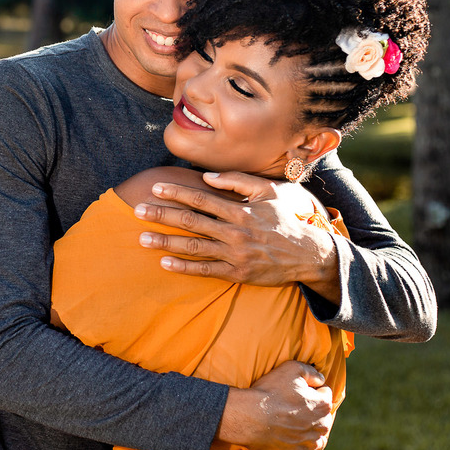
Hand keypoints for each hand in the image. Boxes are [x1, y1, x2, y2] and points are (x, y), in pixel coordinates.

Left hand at [134, 171, 339, 297]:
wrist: (312, 255)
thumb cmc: (289, 219)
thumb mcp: (271, 192)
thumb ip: (238, 181)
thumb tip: (207, 176)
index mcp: (241, 210)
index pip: (201, 199)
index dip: (175, 192)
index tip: (154, 188)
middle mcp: (235, 232)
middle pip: (191, 221)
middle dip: (162, 215)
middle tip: (137, 210)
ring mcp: (235, 254)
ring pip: (194, 247)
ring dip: (166, 243)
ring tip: (142, 239)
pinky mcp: (237, 273)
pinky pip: (206, 271)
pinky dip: (184, 268)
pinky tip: (164, 264)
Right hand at [217, 361, 333, 449]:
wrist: (249, 416)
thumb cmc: (269, 391)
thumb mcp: (291, 369)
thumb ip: (312, 372)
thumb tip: (321, 379)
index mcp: (322, 405)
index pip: (326, 394)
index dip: (312, 390)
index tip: (299, 391)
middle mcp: (321, 427)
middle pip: (324, 420)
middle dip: (314, 415)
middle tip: (295, 411)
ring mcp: (309, 445)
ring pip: (318, 442)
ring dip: (311, 438)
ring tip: (296, 433)